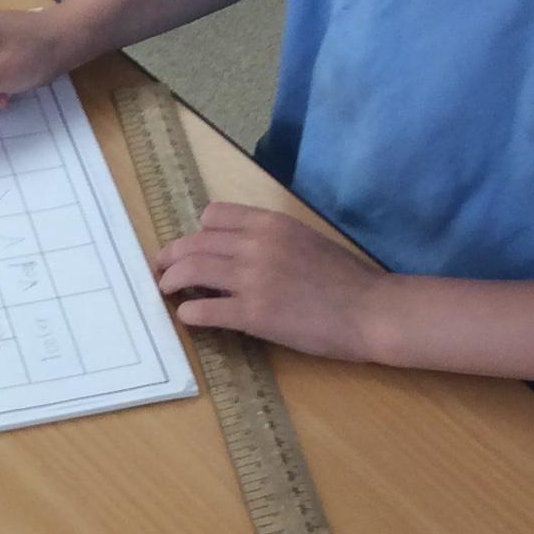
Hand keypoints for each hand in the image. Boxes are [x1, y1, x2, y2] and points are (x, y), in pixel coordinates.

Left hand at [152, 203, 389, 361]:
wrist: (371, 310)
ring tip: (166, 291)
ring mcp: (254, 279)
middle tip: (161, 270)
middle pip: (194, 242)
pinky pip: (205, 310)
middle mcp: (257, 244)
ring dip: (171, 281)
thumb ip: (270, 242)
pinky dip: (189, 313)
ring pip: (191, 271)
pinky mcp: (254, 314)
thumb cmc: (346, 280)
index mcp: (272, 223)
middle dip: (170, 257)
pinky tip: (188, 318)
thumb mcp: (305, 242)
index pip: (214, 216)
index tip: (189, 247)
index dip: (195, 233)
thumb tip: (237, 253)